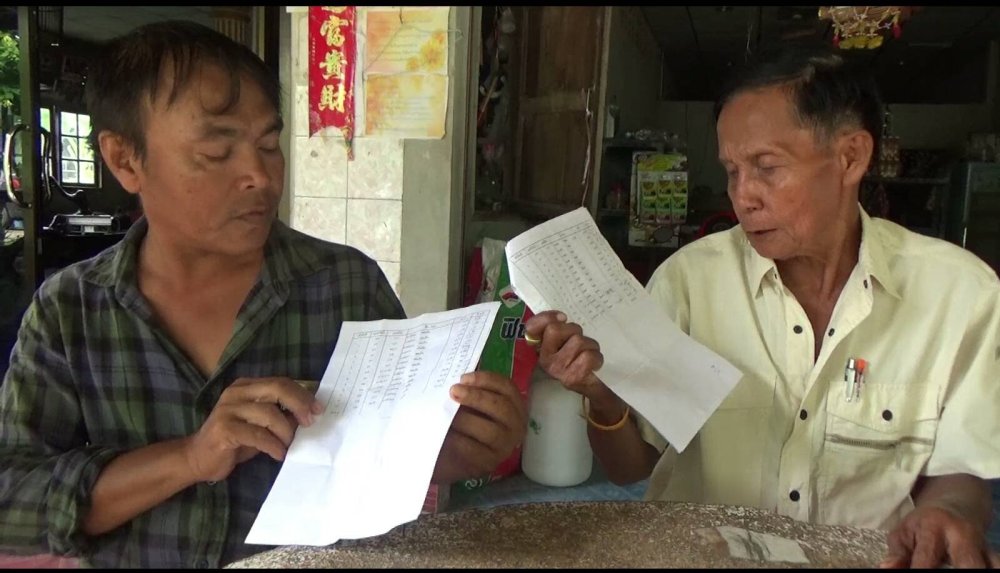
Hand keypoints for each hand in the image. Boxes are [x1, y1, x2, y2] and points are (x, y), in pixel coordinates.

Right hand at [183, 377, 323, 482]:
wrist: (197, 458)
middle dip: (299, 404)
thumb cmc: (234, 442)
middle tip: (310, 422)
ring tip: (289, 445)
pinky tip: (278, 454)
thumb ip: (280, 416)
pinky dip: (272, 445)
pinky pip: (257, 434)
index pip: (281, 382)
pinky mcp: (223, 428)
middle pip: (276, 388)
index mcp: (246, 386)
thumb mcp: (260, 426)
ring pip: (269, 413)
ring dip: (285, 431)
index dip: (302, 394)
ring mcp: (228, 409)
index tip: (319, 409)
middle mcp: (236, 392)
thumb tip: (309, 415)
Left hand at [432, 371, 526, 483]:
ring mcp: (504, 447)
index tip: (463, 377)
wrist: (449, 456)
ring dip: (466, 420)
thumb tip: (459, 367)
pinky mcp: (488, 464)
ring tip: (447, 414)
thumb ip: (469, 388)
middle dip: (477, 397)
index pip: (507, 388)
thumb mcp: (468, 402)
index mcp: (513, 406)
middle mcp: (515, 426)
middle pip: (501, 407)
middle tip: (453, 391)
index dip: (486, 379)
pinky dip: (458, 440)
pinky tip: (446, 434)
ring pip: (490, 431)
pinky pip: (474, 450)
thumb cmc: (463, 422)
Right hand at [523, 310, 604, 397]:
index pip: (532, 326)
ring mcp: (558, 368)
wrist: (588, 385)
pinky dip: (597, 358)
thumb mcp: (564, 342)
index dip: (547, 317)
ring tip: (588, 354)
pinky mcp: (572, 377)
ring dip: (590, 345)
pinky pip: (589, 356)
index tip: (562, 318)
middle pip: (556, 329)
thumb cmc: (575, 359)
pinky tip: (594, 364)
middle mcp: (545, 359)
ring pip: (578, 341)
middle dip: (574, 331)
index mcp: (540, 349)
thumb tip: (561, 317)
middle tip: (579, 342)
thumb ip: (558, 327)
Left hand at [880, 504, 999, 567]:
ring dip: (976, 569)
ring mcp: (982, 546)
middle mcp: (962, 537)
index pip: (927, 559)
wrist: (957, 504)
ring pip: (990, 565)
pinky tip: (978, 569)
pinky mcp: (992, 553)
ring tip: (956, 569)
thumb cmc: (924, 523)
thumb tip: (886, 568)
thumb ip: (897, 553)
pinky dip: (990, 567)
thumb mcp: (904, 531)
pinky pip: (996, 564)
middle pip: (968, 565)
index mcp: (934, 527)